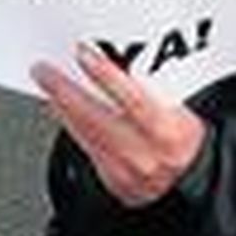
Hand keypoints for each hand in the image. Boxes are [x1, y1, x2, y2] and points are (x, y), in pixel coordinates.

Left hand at [32, 44, 207, 207]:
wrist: (190, 181)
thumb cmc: (184, 136)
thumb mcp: (179, 108)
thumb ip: (152, 90)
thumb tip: (115, 61)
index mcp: (169, 131)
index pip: (133, 100)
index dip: (106, 75)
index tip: (84, 54)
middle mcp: (147, 154)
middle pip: (98, 119)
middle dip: (67, 92)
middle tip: (46, 71)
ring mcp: (128, 171)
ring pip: (86, 134)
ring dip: (61, 107)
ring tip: (48, 83)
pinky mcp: (113, 181)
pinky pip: (86, 148)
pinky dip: (70, 125)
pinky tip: (59, 109)